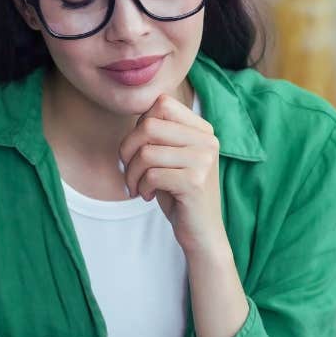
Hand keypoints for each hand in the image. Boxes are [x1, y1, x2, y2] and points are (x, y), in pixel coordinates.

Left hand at [120, 94, 226, 254]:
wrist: (202, 232)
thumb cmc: (179, 193)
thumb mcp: (170, 158)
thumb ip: (159, 134)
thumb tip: (136, 117)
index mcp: (203, 130)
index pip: (162, 104)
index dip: (140, 125)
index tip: (138, 149)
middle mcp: (207, 141)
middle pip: (149, 126)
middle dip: (128, 150)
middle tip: (129, 171)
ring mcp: (204, 160)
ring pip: (146, 152)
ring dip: (132, 174)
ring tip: (137, 187)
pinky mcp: (195, 182)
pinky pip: (152, 175)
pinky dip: (142, 187)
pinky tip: (148, 196)